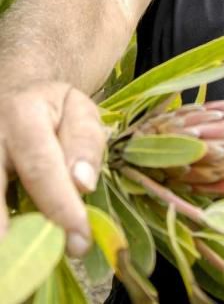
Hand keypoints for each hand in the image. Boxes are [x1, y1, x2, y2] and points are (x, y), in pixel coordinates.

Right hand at [0, 81, 105, 256]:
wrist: (13, 91)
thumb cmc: (53, 108)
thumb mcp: (79, 111)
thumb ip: (84, 143)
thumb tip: (82, 183)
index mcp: (23, 115)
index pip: (41, 167)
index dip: (59, 206)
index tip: (78, 240)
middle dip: (6, 231)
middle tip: (22, 263)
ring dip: (1, 228)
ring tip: (13, 260)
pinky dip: (0, 221)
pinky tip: (10, 241)